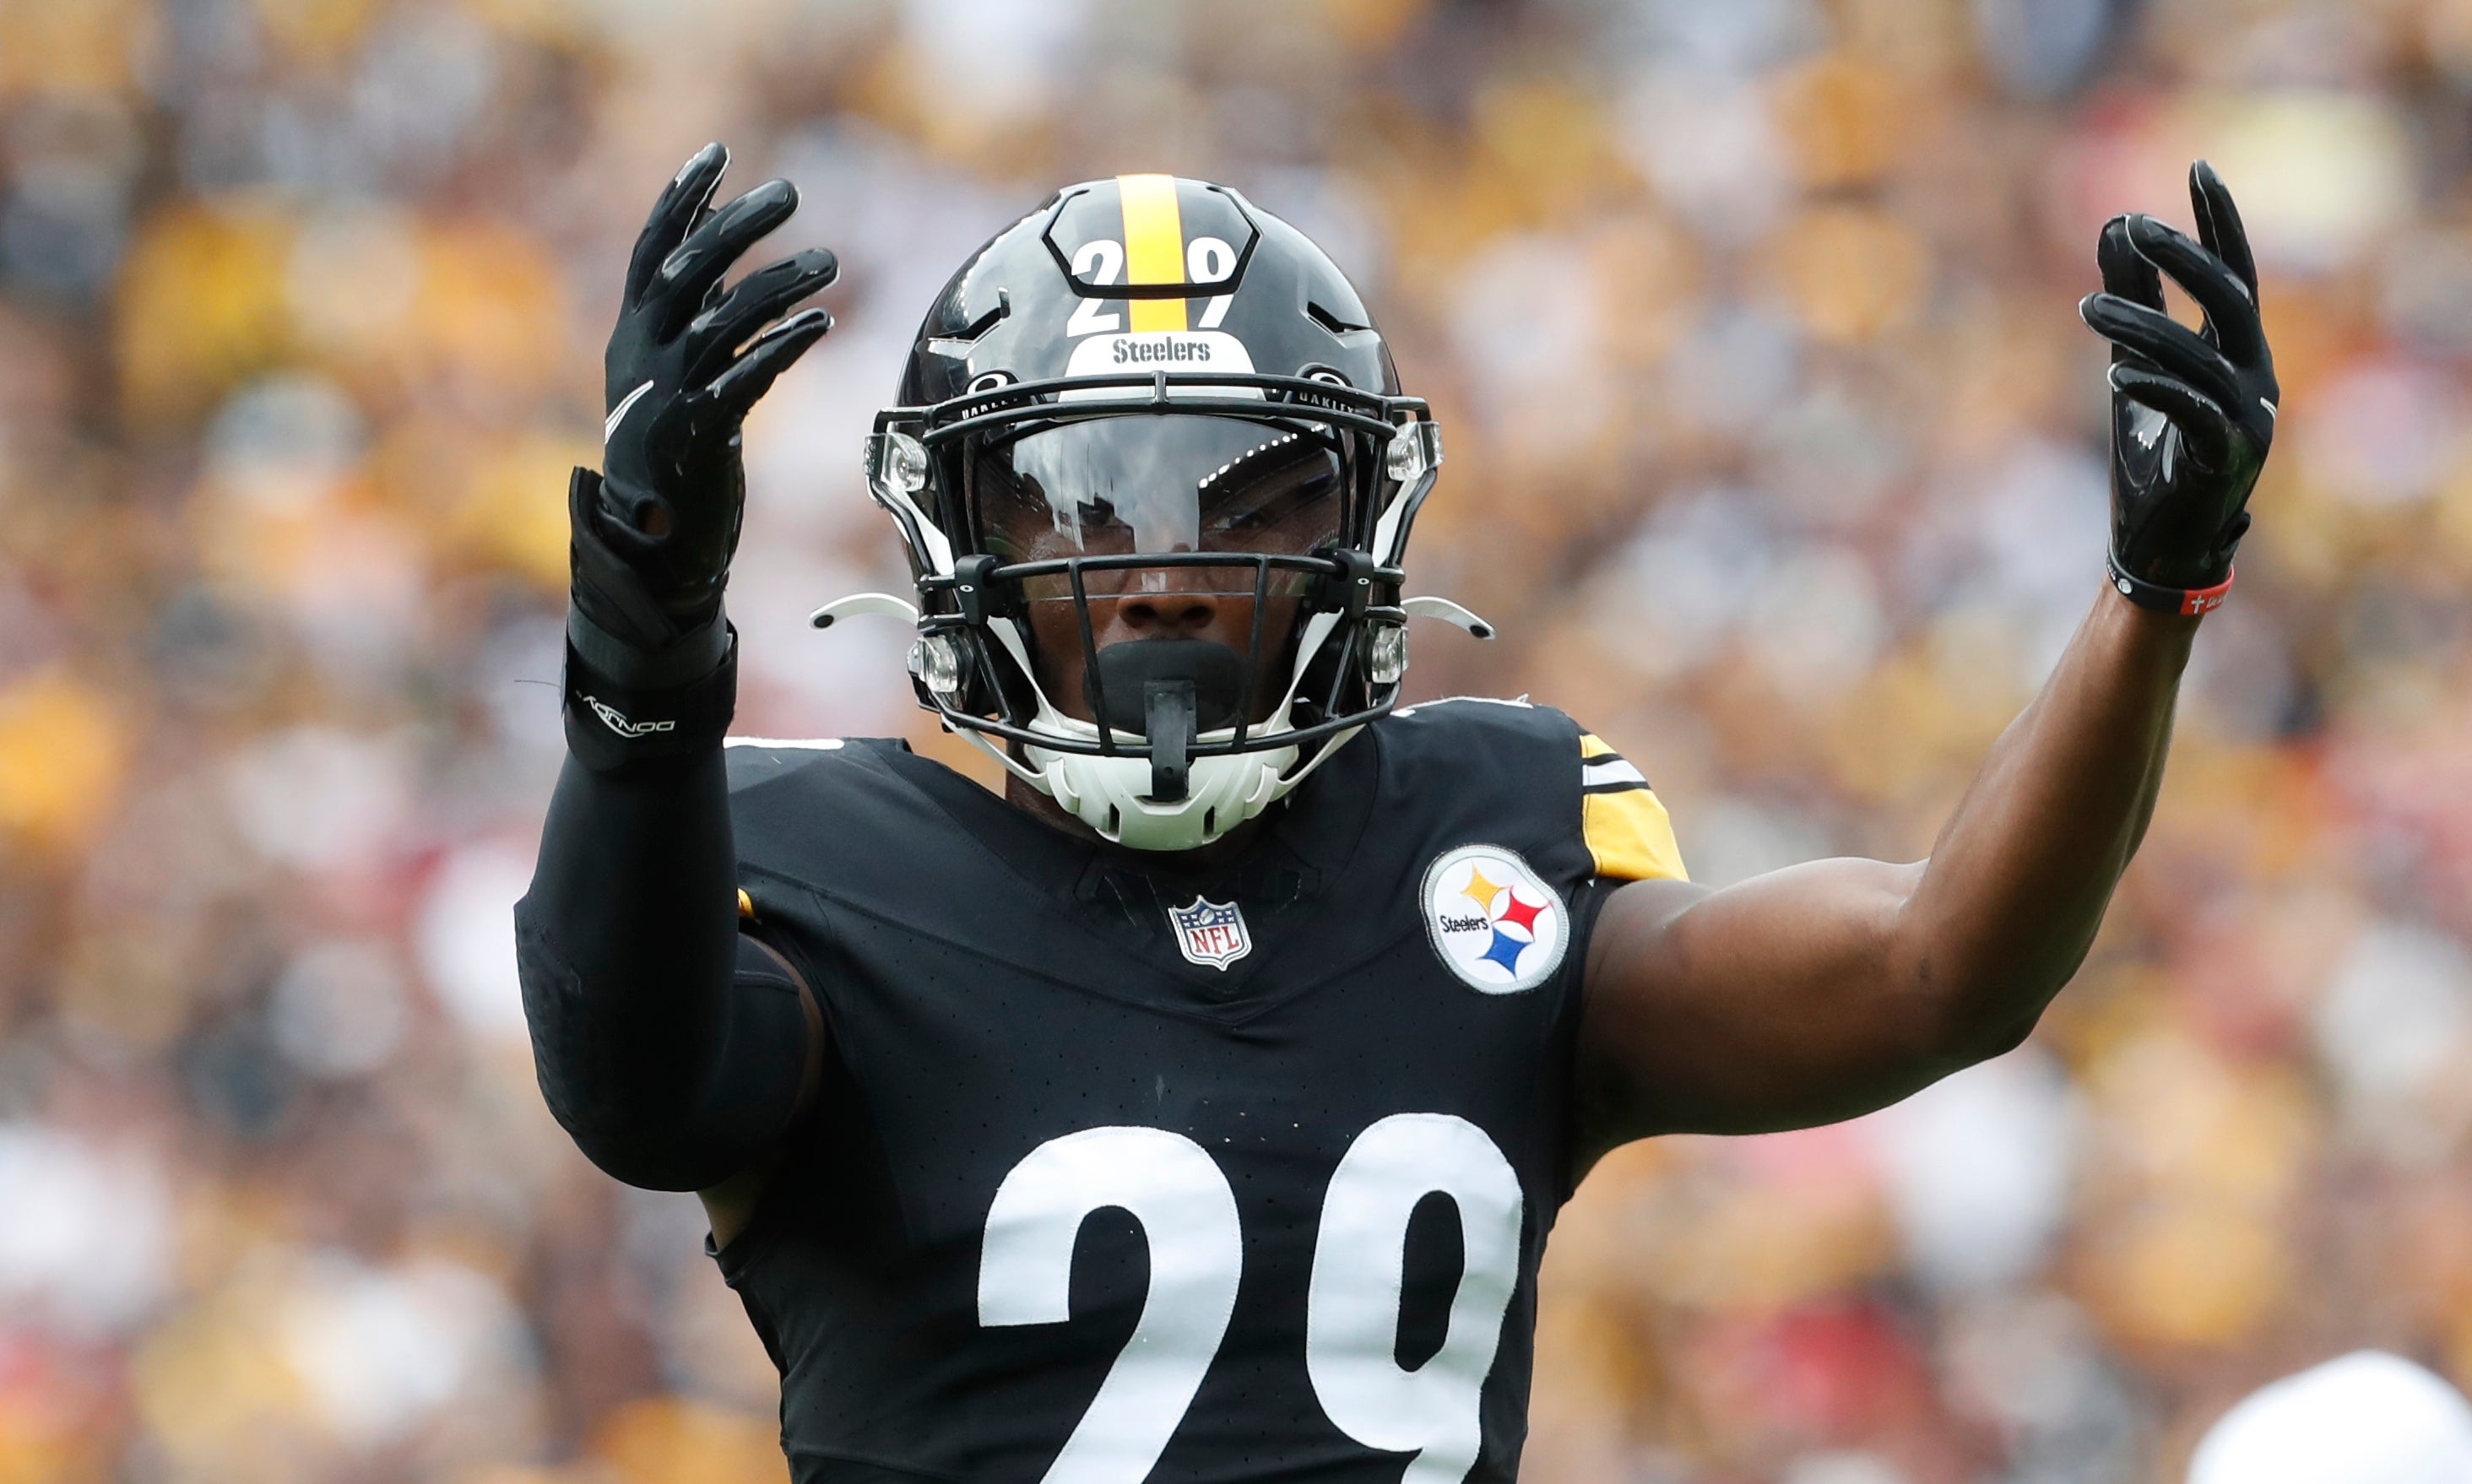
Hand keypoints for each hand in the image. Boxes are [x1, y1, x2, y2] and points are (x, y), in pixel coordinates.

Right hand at [598, 142, 836, 619]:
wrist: (648, 552)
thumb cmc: (670, 465)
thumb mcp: (675, 386)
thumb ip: (695, 333)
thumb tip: (728, 283)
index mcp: (631, 337)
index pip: (651, 250)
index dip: (681, 199)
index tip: (718, 153)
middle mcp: (640, 355)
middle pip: (686, 269)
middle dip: (737, 224)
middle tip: (790, 192)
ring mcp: (664, 393)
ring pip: (722, 320)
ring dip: (778, 284)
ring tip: (829, 261)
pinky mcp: (695, 434)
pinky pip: (742, 377)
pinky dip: (780, 346)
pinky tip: (820, 324)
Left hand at [2078, 160, 2277, 611]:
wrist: (2162, 545)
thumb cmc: (2152, 456)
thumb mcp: (2135, 367)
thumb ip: (2133, 302)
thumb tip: (2114, 226)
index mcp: (2241, 352)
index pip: (2238, 271)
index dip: (2221, 220)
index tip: (2197, 164)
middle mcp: (2255, 376)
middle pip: (2230, 298)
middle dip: (2184, 257)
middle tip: (2131, 226)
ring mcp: (2246, 418)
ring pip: (2200, 354)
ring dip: (2141, 324)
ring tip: (2085, 308)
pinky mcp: (2222, 457)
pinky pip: (2191, 410)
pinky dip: (2153, 385)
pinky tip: (2115, 370)